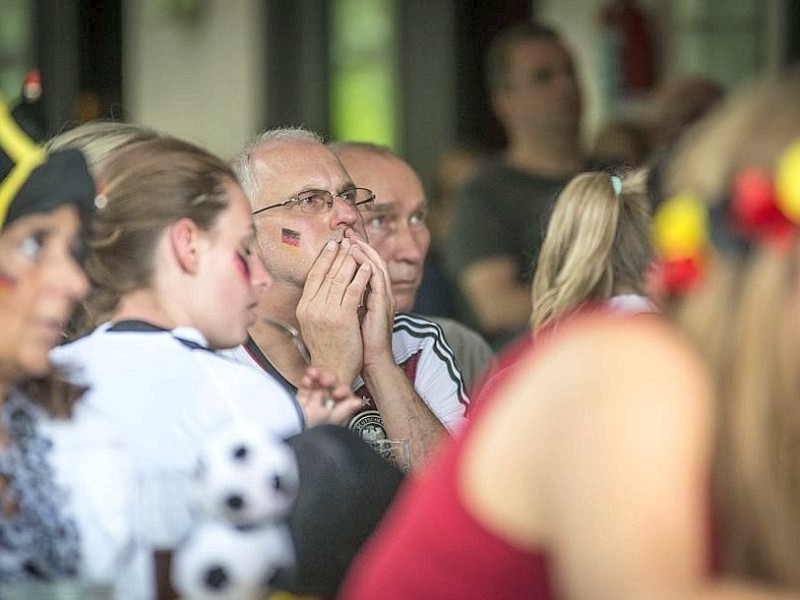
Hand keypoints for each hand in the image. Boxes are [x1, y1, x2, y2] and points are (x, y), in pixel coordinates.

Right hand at [296, 238, 371, 383]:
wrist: (334, 370)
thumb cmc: (327, 348)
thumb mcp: (312, 323)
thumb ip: (315, 304)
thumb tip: (320, 285)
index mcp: (304, 307)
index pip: (313, 275)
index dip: (323, 258)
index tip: (332, 245)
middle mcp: (312, 308)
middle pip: (326, 273)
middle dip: (338, 254)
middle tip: (347, 241)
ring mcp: (326, 312)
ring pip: (339, 278)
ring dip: (350, 260)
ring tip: (357, 248)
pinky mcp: (342, 318)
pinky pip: (353, 290)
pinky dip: (361, 276)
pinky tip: (367, 267)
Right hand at [296, 366, 362, 425]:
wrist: (284, 427)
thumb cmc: (306, 428)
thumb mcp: (329, 418)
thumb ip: (345, 409)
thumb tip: (358, 402)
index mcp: (334, 421)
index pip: (343, 403)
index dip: (341, 392)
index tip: (337, 390)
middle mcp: (323, 415)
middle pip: (330, 393)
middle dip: (329, 383)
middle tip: (326, 379)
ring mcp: (310, 409)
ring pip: (318, 389)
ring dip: (317, 379)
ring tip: (313, 373)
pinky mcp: (298, 404)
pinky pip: (305, 390)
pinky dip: (306, 382)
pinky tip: (306, 379)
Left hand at [345, 230, 395, 369]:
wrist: (370, 361)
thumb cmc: (358, 342)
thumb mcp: (349, 315)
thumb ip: (346, 300)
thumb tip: (332, 290)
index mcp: (372, 296)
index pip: (364, 267)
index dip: (354, 253)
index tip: (340, 241)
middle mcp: (380, 294)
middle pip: (371, 261)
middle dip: (359, 245)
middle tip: (346, 231)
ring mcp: (384, 297)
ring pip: (376, 266)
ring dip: (364, 250)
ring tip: (350, 238)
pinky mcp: (384, 304)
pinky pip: (377, 278)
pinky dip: (368, 264)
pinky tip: (357, 255)